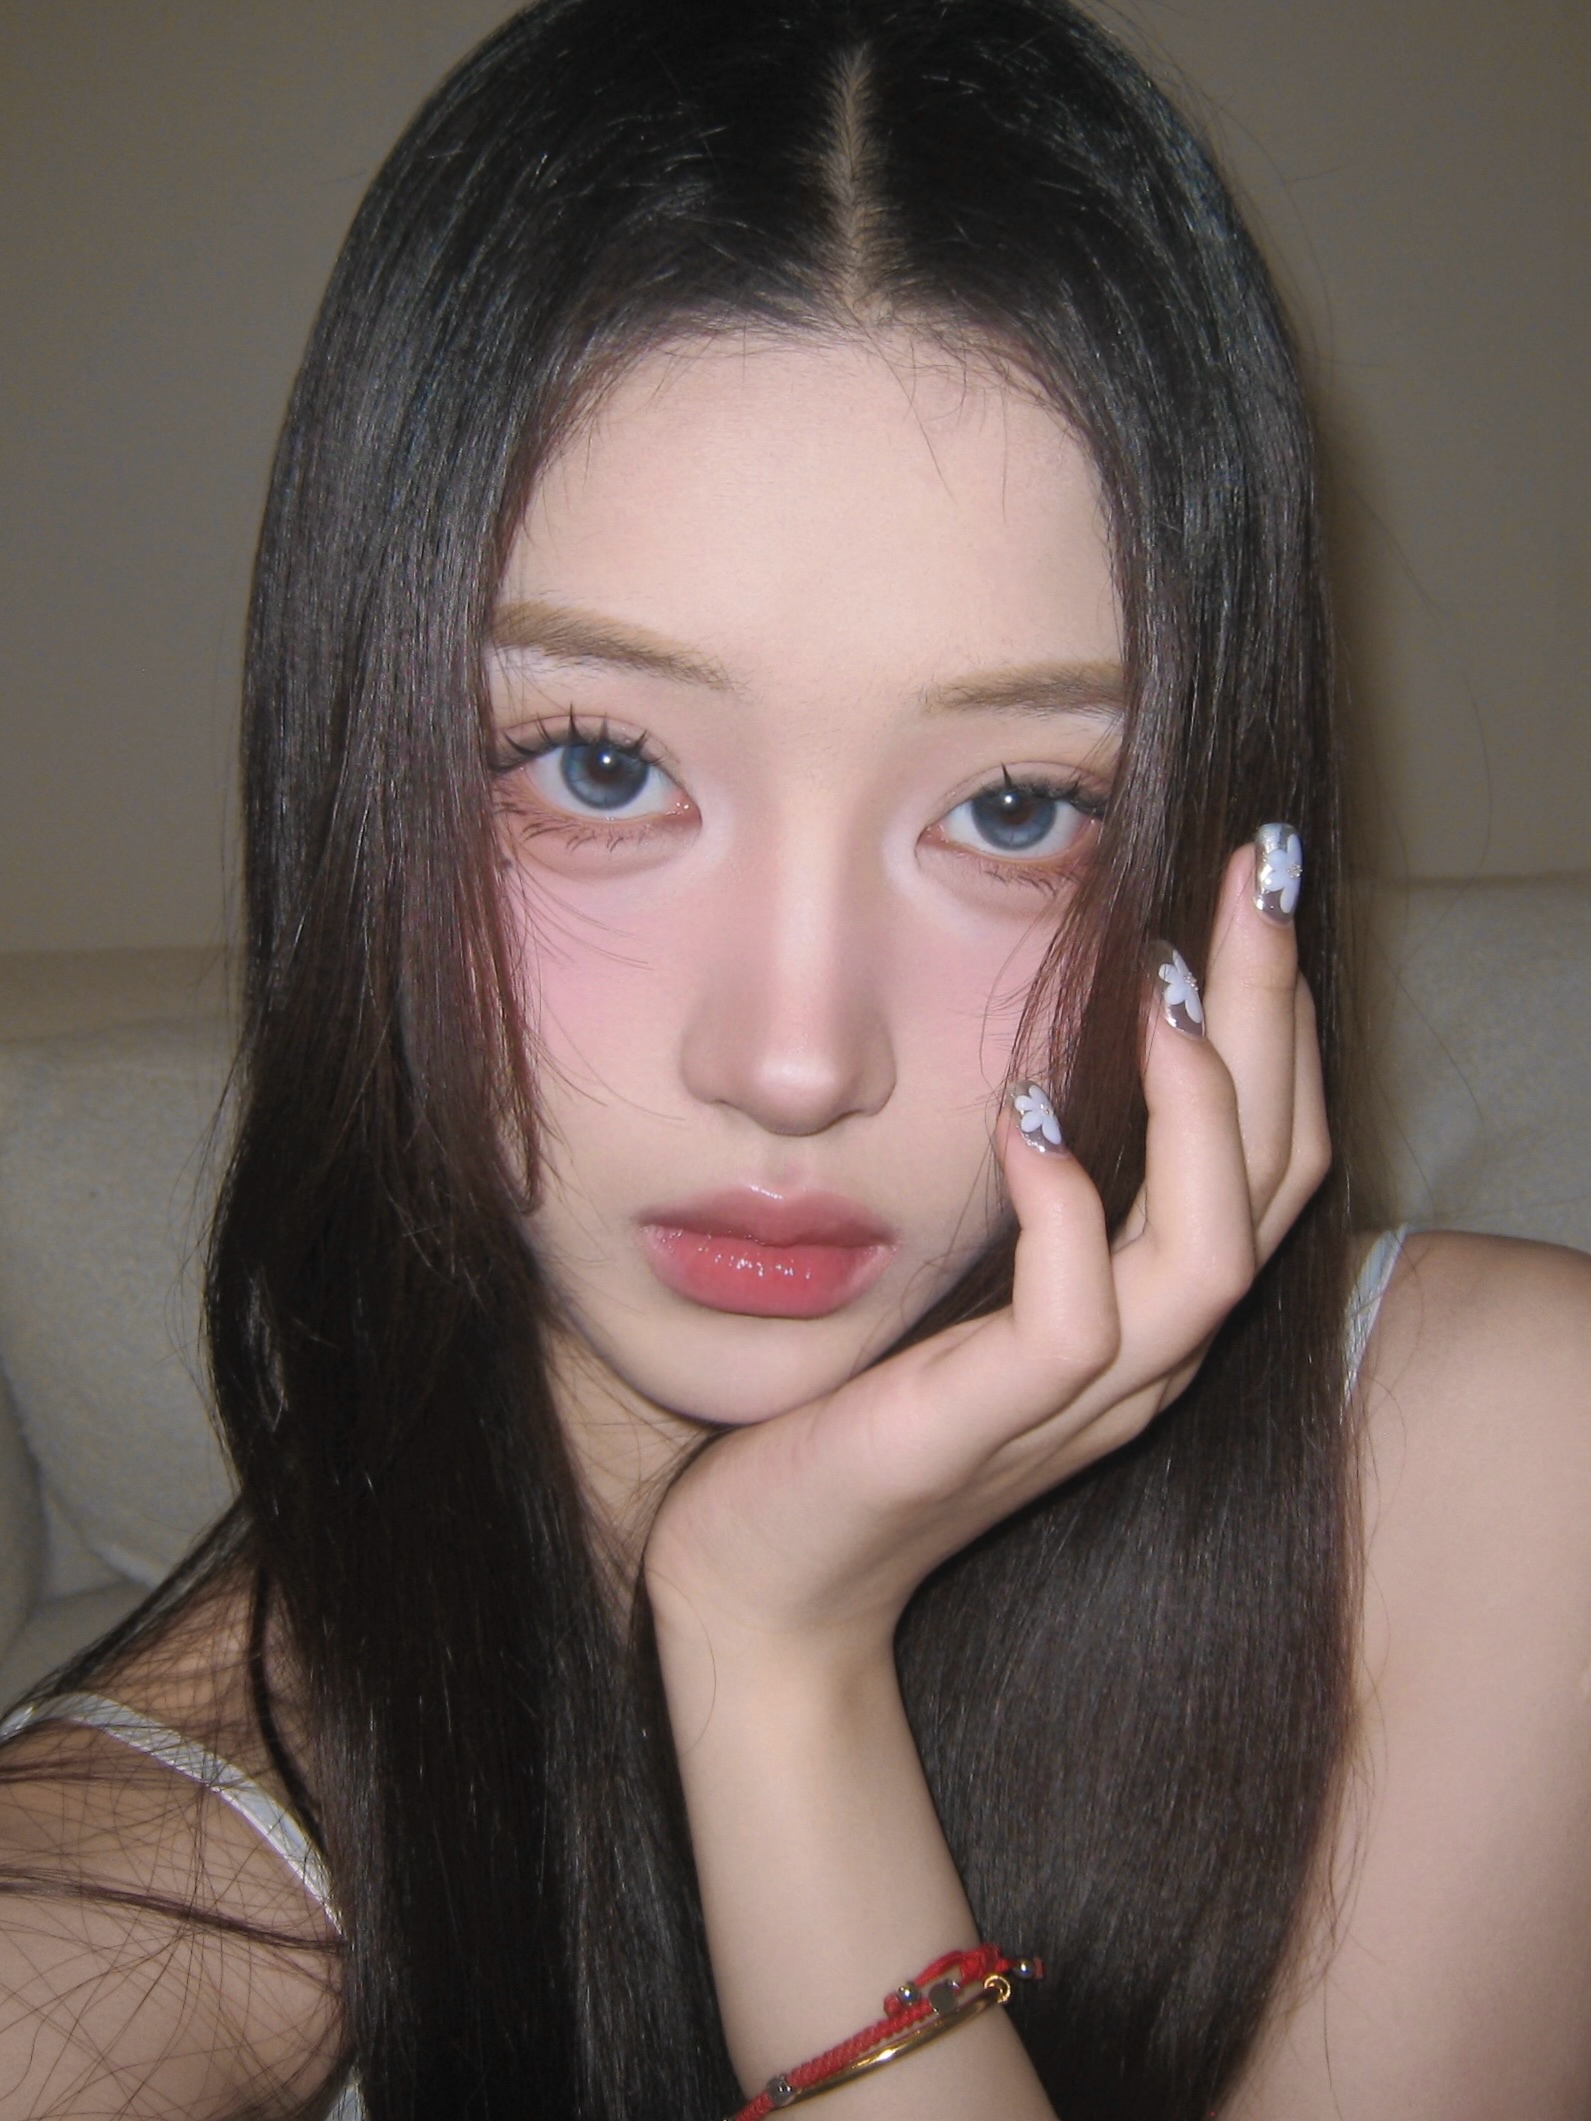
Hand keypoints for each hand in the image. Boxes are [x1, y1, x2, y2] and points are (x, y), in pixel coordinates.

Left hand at [644, 841, 1329, 1679]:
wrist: (767, 1574)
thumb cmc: (853, 1405)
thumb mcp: (960, 1273)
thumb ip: (1025, 1187)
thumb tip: (1038, 1039)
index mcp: (1143, 1309)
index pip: (1269, 1158)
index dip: (1278, 1024)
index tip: (1245, 891)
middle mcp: (1143, 1356)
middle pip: (1274, 1180)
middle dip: (1272, 1020)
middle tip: (1252, 878)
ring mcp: (1076, 1401)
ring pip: (1211, 1256)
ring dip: (1200, 1111)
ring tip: (1163, 984)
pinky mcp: (986, 1426)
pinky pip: (1075, 1320)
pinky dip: (1065, 1209)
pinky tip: (1025, 1113)